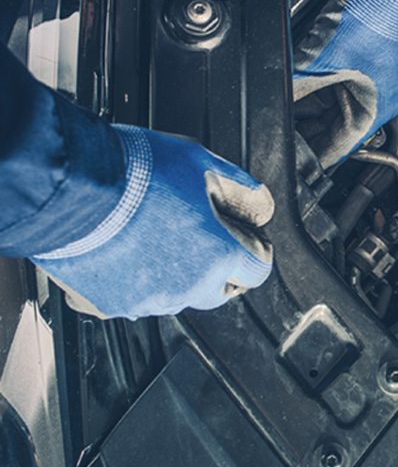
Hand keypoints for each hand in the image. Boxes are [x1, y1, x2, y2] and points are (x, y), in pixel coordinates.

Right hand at [32, 125, 273, 319]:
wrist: (70, 185)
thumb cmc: (134, 170)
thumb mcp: (200, 161)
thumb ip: (237, 186)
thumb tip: (257, 201)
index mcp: (219, 254)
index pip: (257, 270)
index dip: (253, 250)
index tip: (244, 239)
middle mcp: (188, 286)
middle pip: (219, 290)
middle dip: (217, 269)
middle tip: (201, 238)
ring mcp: (148, 300)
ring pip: (176, 296)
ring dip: (175, 275)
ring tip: (155, 238)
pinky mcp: (110, 305)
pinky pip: (133, 299)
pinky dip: (134, 281)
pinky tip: (124, 251)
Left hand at [293, 0, 397, 166]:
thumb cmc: (371, 12)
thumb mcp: (321, 57)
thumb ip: (294, 86)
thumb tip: (271, 103)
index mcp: (377, 109)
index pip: (338, 148)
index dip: (311, 155)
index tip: (291, 159)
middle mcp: (379, 101)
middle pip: (334, 130)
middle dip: (305, 131)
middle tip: (279, 134)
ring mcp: (372, 83)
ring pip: (332, 109)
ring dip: (308, 109)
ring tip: (283, 111)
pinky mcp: (363, 67)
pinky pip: (335, 88)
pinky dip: (315, 90)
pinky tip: (296, 88)